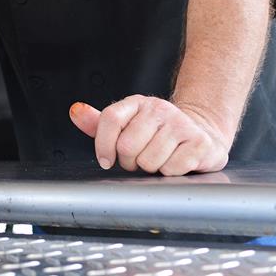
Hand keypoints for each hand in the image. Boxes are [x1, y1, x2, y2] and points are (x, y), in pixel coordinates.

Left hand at [68, 96, 229, 175]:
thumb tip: (75, 111)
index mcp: (137, 103)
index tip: (105, 161)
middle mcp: (159, 109)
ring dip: (151, 168)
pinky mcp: (199, 142)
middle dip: (130, 161)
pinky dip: (171, 172)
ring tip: (159, 159)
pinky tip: (176, 162)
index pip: (110, 119)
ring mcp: (181, 124)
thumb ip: (99, 122)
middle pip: (127, 146)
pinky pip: (171, 169)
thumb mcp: (127, 124)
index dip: (103, 145)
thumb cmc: (156, 133)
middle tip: (140, 159)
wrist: (201, 132)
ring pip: (149, 160)